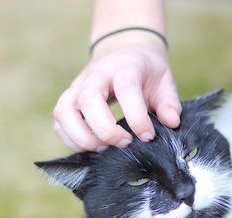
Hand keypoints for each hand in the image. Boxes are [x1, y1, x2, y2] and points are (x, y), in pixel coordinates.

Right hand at [53, 42, 180, 151]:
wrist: (123, 55)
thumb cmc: (145, 72)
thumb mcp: (164, 82)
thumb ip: (169, 103)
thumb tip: (171, 123)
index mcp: (124, 67)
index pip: (126, 89)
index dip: (137, 117)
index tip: (147, 136)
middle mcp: (96, 75)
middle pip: (88, 99)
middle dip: (106, 129)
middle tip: (125, 143)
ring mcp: (77, 87)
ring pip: (65, 111)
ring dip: (82, 137)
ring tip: (104, 149)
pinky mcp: (68, 101)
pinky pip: (59, 122)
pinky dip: (71, 140)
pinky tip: (92, 146)